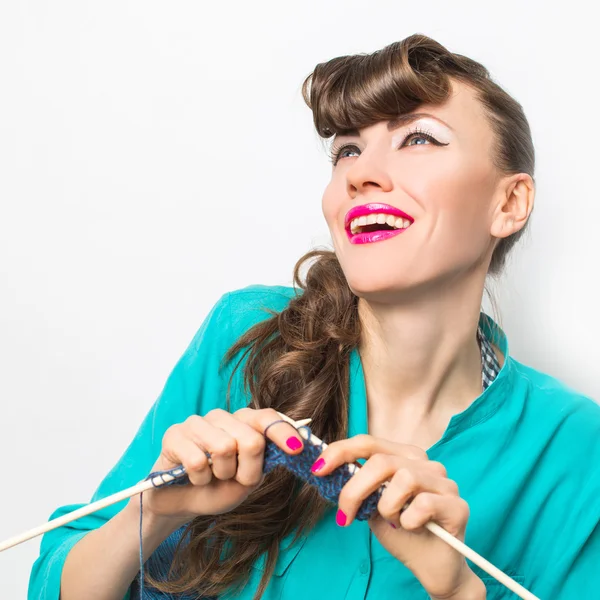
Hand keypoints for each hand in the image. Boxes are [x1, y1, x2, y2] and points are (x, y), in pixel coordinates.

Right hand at [133, 407, 303, 525]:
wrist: (179, 503)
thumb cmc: (217, 488)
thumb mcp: (247, 479)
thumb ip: (265, 461)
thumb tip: (293, 444)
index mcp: (242, 422)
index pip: (266, 418)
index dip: (283, 432)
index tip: (296, 449)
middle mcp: (221, 416)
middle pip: (251, 439)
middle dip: (247, 470)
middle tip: (234, 479)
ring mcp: (196, 422)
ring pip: (224, 447)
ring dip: (221, 474)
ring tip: (212, 476)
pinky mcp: (174, 435)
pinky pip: (197, 460)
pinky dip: (199, 479)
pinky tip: (193, 477)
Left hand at [310, 434, 484, 598]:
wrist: (431, 567)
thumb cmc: (400, 532)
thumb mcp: (371, 505)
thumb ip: (358, 485)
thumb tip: (324, 470)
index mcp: (404, 456)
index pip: (368, 442)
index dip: (340, 452)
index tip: (318, 469)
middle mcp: (426, 463)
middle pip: (381, 461)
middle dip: (354, 490)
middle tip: (345, 515)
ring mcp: (444, 482)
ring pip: (401, 479)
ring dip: (387, 508)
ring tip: (393, 522)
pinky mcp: (458, 506)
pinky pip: (422, 505)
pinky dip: (408, 521)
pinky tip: (412, 529)